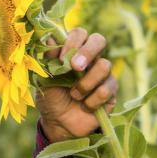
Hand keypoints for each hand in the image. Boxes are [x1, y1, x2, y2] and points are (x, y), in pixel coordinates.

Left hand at [35, 27, 118, 142]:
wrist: (59, 124)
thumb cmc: (51, 99)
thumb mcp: (45, 80)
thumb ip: (48, 60)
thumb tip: (49, 37)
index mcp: (73, 52)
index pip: (80, 33)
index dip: (73, 42)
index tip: (62, 59)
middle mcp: (90, 59)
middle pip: (99, 40)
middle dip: (87, 52)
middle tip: (76, 67)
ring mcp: (103, 74)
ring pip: (105, 66)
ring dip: (86, 83)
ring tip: (74, 95)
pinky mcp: (111, 91)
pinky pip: (107, 89)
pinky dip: (92, 100)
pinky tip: (85, 106)